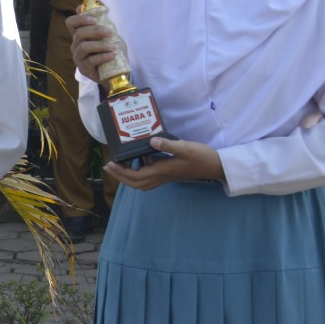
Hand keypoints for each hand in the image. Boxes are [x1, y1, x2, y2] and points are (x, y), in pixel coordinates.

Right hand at [67, 12, 117, 83]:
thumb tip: (88, 6)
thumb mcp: (109, 36)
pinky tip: (113, 55)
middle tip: (110, 32)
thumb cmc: (111, 51)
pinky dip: (103, 56)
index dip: (80, 19)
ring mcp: (78, 57)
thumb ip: (102, 23)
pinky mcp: (83, 68)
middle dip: (96, 31)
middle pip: (79, 33)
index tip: (94, 19)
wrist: (115, 73)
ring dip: (101, 45)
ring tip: (114, 47)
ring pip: (84, 46)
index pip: (71, 23)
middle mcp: (75, 45)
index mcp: (80, 35)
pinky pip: (91, 60)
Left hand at [104, 137, 224, 190]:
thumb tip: (152, 141)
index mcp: (162, 171)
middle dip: (120, 176)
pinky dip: (139, 173)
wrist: (215, 166)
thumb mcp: (185, 147)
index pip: (136, 176)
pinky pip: (150, 178)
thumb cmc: (201, 157)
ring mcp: (165, 177)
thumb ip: (168, 145)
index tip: (110, 164)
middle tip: (109, 166)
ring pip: (142, 182)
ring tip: (119, 165)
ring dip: (128, 176)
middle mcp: (161, 176)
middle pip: (136, 183)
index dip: (121, 172)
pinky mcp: (169, 174)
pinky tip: (139, 160)